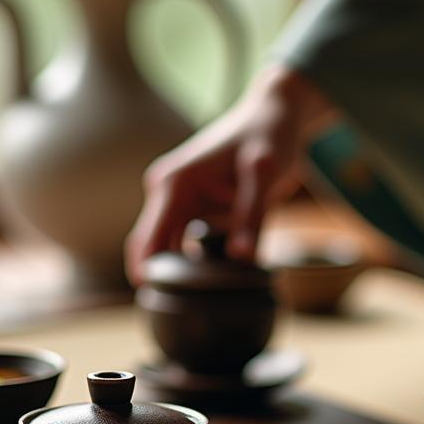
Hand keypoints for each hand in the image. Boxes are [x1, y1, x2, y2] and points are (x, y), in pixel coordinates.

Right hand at [124, 64, 333, 283]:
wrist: (276, 114)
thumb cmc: (269, 137)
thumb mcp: (265, 174)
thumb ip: (252, 216)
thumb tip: (241, 257)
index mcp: (175, 184)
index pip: (148, 240)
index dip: (148, 274)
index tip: (160, 304)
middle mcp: (168, 190)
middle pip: (152, 246)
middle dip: (165, 277)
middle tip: (188, 310)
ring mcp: (178, 198)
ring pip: (169, 246)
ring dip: (183, 270)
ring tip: (209, 295)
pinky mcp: (194, 204)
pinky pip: (186, 238)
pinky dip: (197, 258)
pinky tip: (218, 274)